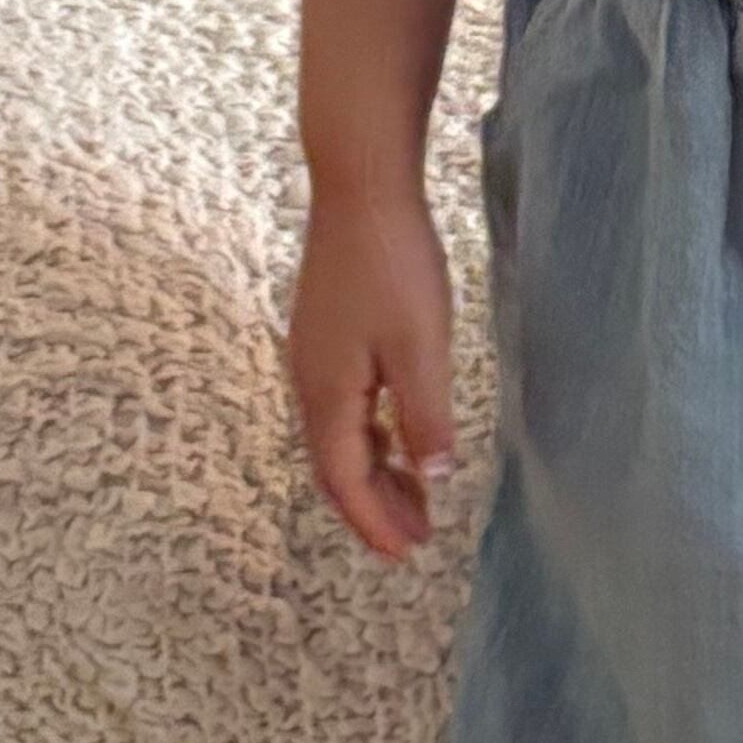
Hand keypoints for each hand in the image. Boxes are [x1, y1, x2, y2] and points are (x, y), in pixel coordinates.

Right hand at [288, 171, 464, 558]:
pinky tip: (400, 432)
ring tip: (416, 496)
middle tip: (416, 538)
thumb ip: (425, 414)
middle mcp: (309, 381)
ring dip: (375, 471)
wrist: (360, 186)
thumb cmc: (393, 264)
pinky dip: (371, 434)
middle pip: (335, 464)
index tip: (407, 556)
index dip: (375, 522)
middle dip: (374, 506)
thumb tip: (433, 474)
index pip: (345, 480)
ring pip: (340, 435)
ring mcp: (313, 354)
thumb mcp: (421, 346)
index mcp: (327, 393)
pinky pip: (343, 405)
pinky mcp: (326, 331)